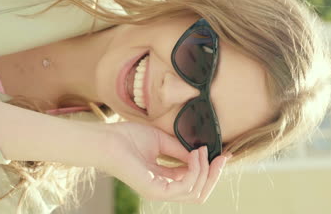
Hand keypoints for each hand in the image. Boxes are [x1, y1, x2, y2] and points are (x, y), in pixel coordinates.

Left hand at [99, 122, 231, 203]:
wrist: (108, 140)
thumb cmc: (128, 138)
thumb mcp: (161, 141)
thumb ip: (180, 150)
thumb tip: (201, 151)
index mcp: (164, 178)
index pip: (193, 181)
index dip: (210, 169)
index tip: (222, 153)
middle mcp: (163, 188)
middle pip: (199, 192)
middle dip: (214, 175)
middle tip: (223, 156)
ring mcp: (159, 191)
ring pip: (196, 192)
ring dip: (205, 170)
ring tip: (201, 151)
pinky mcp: (156, 190)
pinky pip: (186, 187)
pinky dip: (195, 170)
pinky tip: (194, 155)